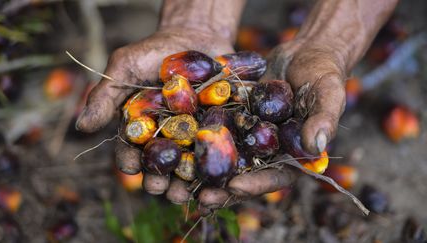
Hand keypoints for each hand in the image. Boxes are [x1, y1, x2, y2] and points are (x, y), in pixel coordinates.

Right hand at [76, 27, 297, 210]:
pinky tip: (214, 176)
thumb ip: (105, 95)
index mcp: (140, 127)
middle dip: (157, 179)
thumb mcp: (125, 66)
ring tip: (184, 192)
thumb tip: (82, 126)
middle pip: (159, 165)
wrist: (196, 35)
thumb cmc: (155, 51)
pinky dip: (214, 165)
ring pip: (186, 166)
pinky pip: (215, 151)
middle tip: (159, 187)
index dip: (129, 160)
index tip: (131, 166)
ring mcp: (192, 136)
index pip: (130, 150)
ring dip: (183, 182)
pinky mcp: (216, 130)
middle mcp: (164, 137)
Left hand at [195, 40, 346, 214]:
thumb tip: (315, 149)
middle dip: (223, 189)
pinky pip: (216, 131)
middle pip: (245, 176)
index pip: (275, 177)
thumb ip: (324, 120)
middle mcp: (268, 150)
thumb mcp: (329, 93)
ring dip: (206, 171)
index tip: (234, 188)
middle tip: (202, 197)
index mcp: (293, 155)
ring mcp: (250, 135)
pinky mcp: (235, 118)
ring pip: (226, 158)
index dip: (256, 185)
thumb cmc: (324, 74)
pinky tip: (179, 145)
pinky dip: (200, 139)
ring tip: (183, 183)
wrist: (304, 52)